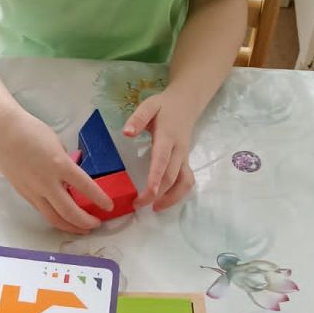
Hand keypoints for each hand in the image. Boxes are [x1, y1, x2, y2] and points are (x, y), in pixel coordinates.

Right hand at [0, 104, 112, 232]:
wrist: (1, 131)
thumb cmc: (30, 130)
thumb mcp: (56, 144)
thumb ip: (65, 163)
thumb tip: (70, 178)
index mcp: (59, 164)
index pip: (85, 187)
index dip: (100, 199)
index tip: (108, 206)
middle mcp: (46, 182)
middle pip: (69, 212)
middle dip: (86, 222)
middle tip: (96, 224)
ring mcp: (33, 190)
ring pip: (53, 218)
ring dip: (70, 227)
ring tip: (82, 229)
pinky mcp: (23, 193)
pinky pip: (42, 210)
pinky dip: (55, 216)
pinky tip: (62, 217)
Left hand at [122, 91, 195, 211]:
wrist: (186, 104)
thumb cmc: (164, 106)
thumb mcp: (149, 106)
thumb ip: (138, 118)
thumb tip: (127, 133)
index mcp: (167, 137)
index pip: (162, 161)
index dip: (155, 179)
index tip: (147, 194)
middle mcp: (178, 150)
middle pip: (172, 177)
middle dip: (157, 194)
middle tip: (138, 205)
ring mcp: (184, 157)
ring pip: (184, 182)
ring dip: (171, 198)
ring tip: (154, 208)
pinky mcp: (186, 162)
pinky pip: (186, 181)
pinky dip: (178, 194)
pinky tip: (165, 200)